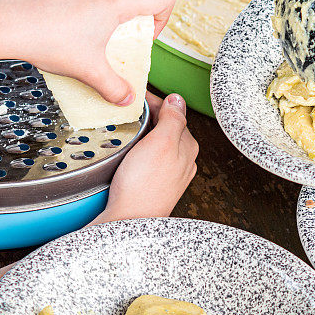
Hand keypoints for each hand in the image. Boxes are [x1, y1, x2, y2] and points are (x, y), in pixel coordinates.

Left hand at [0, 0, 174, 104]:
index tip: (144, 32)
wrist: (4, 26)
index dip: (162, 17)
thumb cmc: (47, 43)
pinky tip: (62, 12)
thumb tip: (127, 99)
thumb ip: (115, 88)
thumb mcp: (88, 71)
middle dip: (128, 14)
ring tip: (83, 24)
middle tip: (110, 36)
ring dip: (102, 1)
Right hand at [90, 92, 198, 223]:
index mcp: (187, 147)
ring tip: (127, 123)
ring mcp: (169, 174)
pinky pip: (149, 158)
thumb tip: (178, 100)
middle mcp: (182, 161)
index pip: (174, 114)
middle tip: (130, 106)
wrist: (129, 219)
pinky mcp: (154, 183)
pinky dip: (139, 148)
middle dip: (150, 115)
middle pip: (166, 128)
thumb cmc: (144, 186)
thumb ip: (173, 119)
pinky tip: (129, 149)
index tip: (138, 95)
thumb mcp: (161, 143)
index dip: (155, 101)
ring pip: (158, 143)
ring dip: (144, 131)